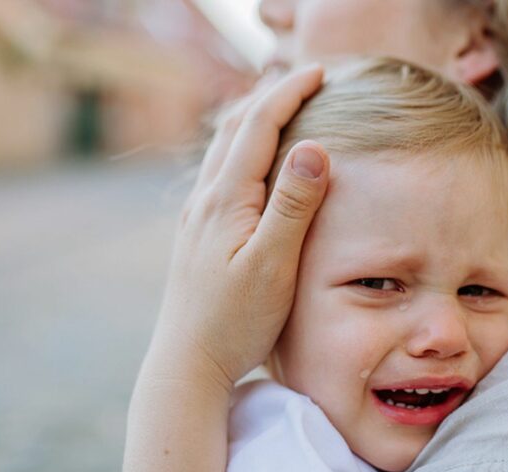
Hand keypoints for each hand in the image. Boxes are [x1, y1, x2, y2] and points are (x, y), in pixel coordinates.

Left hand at [146, 64, 329, 394]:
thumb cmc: (235, 322)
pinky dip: (242, 151)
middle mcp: (205, 200)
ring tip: (280, 108)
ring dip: (252, 121)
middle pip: (234, 128)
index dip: (288, 93)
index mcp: (226, 199)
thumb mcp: (273, 265)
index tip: (320, 71)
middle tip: (305, 78)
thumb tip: (313, 146)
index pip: (258, 126)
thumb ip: (293, 206)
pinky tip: (252, 167)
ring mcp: (197, 218)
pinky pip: (219, 175)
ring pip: (223, 151)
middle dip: (270, 96)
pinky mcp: (198, 237)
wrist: (187, 364)